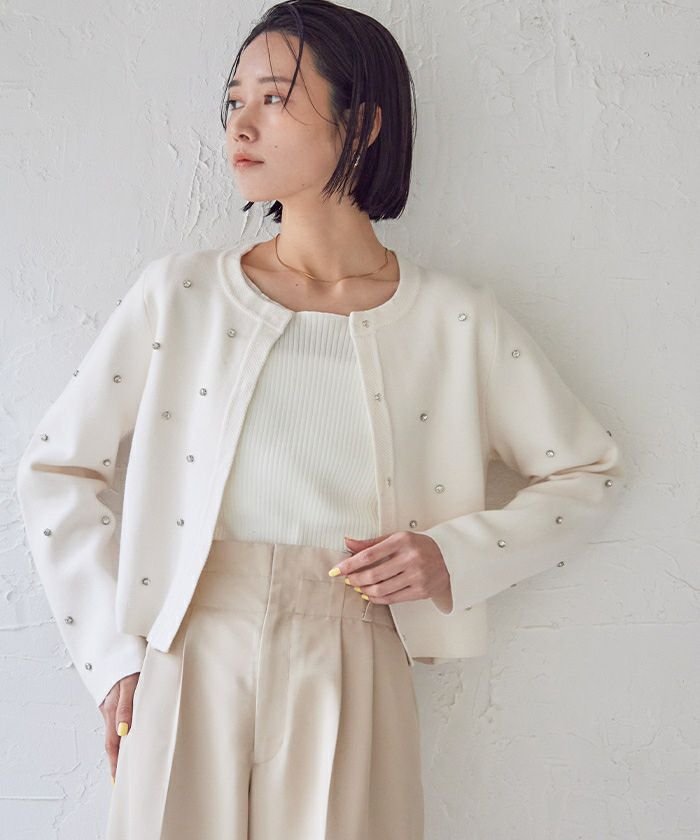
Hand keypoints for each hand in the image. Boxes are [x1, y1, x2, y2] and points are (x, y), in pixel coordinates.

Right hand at [98, 671, 139, 781]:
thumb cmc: (127, 663)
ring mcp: (110, 704)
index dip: (115, 764)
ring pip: (115, 731)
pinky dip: (121, 733)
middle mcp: (109, 710)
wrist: (116, 646)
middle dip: (116, 761)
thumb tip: (123, 732)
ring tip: (125, 765)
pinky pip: (117, 721)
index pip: (113, 744)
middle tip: (120, 781)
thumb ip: (126, 707)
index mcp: (112, 710)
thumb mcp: (129, 684)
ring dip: (119, 748)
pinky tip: (128, 737)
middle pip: (112, 742)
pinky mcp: (114, 698)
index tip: (117, 783)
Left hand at [333, 531, 451, 609]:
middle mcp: (410, 558)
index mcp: (402, 541)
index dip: (350, 563)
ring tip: (358, 586)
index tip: (337, 569)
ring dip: (364, 590)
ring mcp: (417, 576)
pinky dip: (376, 598)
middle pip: (373, 574)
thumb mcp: (397, 538)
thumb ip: (371, 542)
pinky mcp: (421, 591)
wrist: (450, 557)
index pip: (369, 554)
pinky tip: (369, 594)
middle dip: (355, 579)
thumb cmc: (420, 546)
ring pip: (381, 589)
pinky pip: (392, 598)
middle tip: (347, 579)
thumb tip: (348, 542)